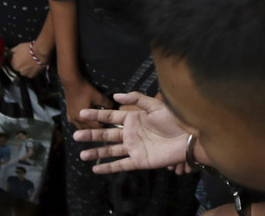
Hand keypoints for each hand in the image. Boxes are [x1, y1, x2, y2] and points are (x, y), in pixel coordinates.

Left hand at [10, 41, 44, 77]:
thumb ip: (12, 52)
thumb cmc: (29, 49)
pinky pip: (29, 74)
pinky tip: (33, 65)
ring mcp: (25, 74)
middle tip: (25, 60)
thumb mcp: (18, 47)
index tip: (19, 58)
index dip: (15, 61)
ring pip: (23, 72)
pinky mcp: (31, 76)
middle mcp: (18, 71)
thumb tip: (9, 53)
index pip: (11, 64)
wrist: (40, 52)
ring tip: (30, 63)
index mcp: (13, 64)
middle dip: (20, 65)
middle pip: (17, 68)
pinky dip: (31, 71)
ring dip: (25, 68)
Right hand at [62, 78, 111, 129]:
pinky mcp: (68, 114)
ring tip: (95, 124)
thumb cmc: (85, 90)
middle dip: (97, 127)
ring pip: (81, 128)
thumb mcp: (99, 96)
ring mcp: (72, 118)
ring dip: (88, 127)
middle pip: (89, 129)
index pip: (98, 128)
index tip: (111, 123)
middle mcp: (77, 121)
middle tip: (104, 123)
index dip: (105, 126)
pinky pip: (75, 123)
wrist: (71, 82)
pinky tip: (84, 120)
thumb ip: (108, 104)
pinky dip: (81, 123)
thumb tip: (113, 108)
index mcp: (85, 119)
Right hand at [72, 92, 188, 173]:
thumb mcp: (155, 105)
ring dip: (96, 152)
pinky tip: (96, 169)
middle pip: (106, 135)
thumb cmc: (174, 120)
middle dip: (91, 135)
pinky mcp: (139, 161)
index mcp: (133, 119)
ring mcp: (133, 148)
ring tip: (81, 155)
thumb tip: (116, 95)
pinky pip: (121, 165)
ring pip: (110, 151)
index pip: (110, 117)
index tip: (82, 113)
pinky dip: (108, 167)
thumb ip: (137, 99)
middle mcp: (130, 134)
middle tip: (75, 135)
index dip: (96, 115)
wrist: (188, 138)